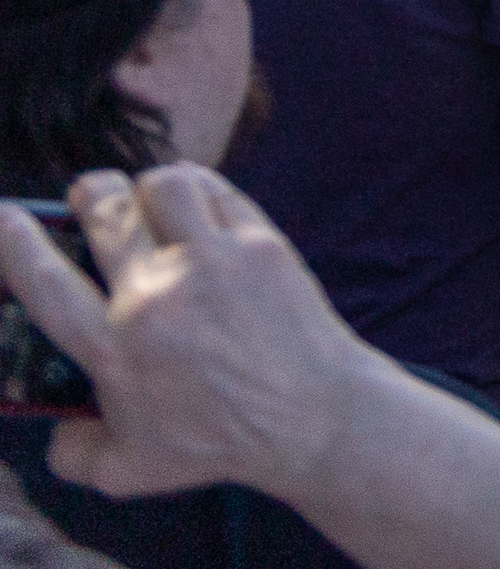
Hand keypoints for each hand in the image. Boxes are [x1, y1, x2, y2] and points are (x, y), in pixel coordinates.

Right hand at [0, 166, 396, 508]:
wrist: (311, 419)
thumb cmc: (217, 446)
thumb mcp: (125, 471)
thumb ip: (71, 453)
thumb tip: (54, 426)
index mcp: (113, 350)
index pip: (45, 283)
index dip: (16, 243)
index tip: (4, 217)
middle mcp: (156, 298)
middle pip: (106, 212)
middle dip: (89, 192)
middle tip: (91, 196)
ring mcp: (212, 265)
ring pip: (164, 185)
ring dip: (148, 187)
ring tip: (149, 201)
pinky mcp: (261, 246)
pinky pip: (217, 191)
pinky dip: (198, 189)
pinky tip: (194, 204)